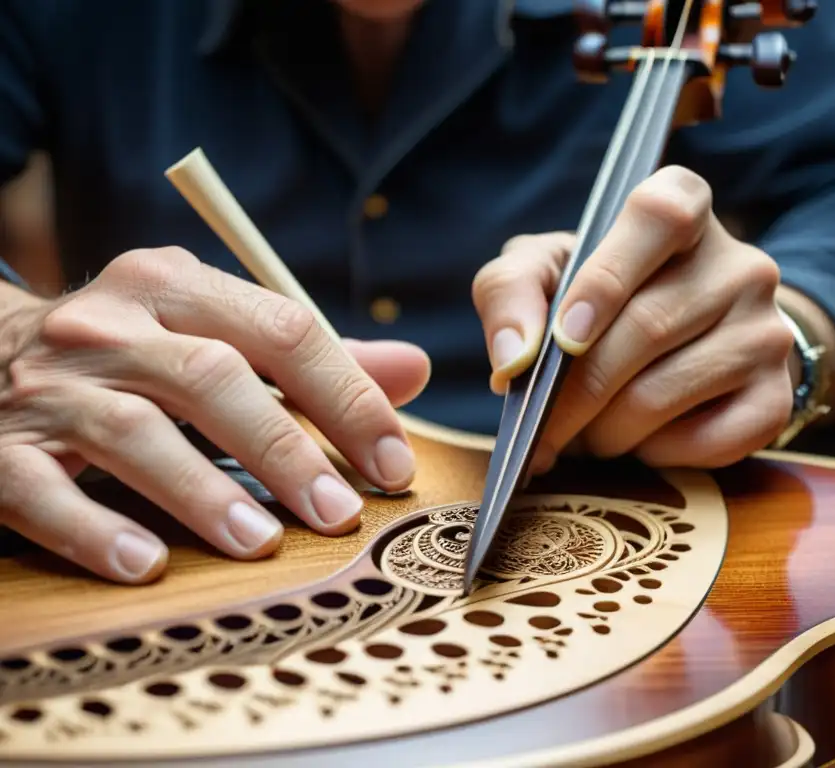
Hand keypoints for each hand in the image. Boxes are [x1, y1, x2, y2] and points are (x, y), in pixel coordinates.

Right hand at [0, 248, 429, 583]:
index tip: (391, 463)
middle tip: (338, 514)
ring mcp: (48, 386)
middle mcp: (110, 325)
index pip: (283, 329)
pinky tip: (145, 565)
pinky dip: (95, 529)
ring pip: (134, 431)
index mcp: (174, 287)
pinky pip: (43, 492)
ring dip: (203, 492)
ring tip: (261, 543)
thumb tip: (413, 370)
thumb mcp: (210, 331)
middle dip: (285, 450)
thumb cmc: (128, 355)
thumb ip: (308, 358)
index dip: (347, 397)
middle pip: (212, 378)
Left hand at [473, 166, 794, 470]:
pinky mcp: (777, 396)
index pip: (661, 215)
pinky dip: (656, 453)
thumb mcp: (543, 271)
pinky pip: (709, 440)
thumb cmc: (596, 297)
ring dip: (608, 430)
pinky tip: (641, 440)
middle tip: (542, 429)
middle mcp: (741, 264)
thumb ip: (510, 292)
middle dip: (577, 393)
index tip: (564, 337)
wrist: (684, 340)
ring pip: (669, 391)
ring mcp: (768, 330)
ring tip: (587, 433)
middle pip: (648, 327)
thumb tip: (514, 358)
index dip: (607, 277)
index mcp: (683, 206)